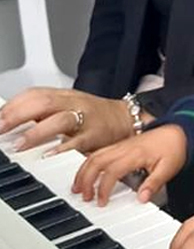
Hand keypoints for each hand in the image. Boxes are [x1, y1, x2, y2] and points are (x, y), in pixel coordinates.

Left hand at [0, 87, 138, 155]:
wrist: (126, 119)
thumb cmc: (93, 115)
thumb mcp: (66, 106)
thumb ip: (41, 111)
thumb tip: (10, 121)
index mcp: (63, 96)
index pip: (33, 93)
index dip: (13, 105)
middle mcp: (73, 103)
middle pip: (43, 102)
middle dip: (18, 115)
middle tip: (0, 128)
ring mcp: (85, 118)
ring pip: (60, 119)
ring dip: (37, 133)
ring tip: (20, 145)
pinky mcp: (95, 135)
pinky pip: (79, 141)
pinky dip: (63, 148)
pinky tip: (50, 154)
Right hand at [72, 125, 187, 204]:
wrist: (180, 131)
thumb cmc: (174, 148)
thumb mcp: (168, 169)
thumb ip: (153, 184)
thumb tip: (141, 200)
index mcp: (135, 154)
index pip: (112, 172)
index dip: (103, 188)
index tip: (101, 202)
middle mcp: (124, 148)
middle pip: (96, 162)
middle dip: (85, 180)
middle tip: (84, 196)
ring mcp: (120, 145)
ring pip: (94, 156)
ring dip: (83, 172)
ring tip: (77, 188)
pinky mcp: (120, 145)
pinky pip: (98, 152)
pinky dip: (88, 164)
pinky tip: (85, 174)